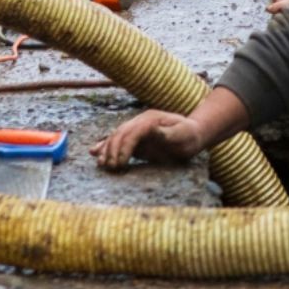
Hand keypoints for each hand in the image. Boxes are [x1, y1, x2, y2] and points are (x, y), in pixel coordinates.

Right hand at [89, 110, 204, 169]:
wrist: (193, 134)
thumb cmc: (190, 136)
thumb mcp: (183, 135)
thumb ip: (168, 133)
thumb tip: (152, 130)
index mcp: (152, 119)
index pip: (133, 132)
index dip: (125, 146)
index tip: (121, 162)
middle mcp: (141, 122)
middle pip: (121, 133)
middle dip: (113, 150)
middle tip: (111, 168)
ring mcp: (137, 129)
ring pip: (116, 136)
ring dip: (107, 150)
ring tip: (102, 164)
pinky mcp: (136, 139)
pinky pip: (117, 141)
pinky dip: (105, 146)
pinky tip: (94, 152)